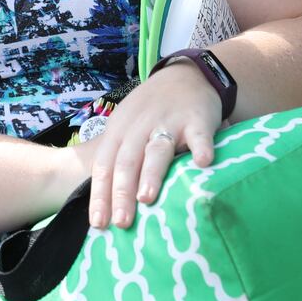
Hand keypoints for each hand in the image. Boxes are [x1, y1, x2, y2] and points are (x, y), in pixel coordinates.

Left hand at [84, 63, 219, 229]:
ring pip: (157, 150)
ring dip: (151, 173)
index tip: (98, 224)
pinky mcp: (197, 120)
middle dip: (121, 193)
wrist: (183, 76)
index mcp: (119, 133)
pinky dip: (201, 147)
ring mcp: (168, 123)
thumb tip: (107, 207)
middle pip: (126, 162)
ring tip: (146, 198)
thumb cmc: (149, 113)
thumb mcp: (126, 130)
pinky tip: (203, 163)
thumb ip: (119, 161)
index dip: (100, 194)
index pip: (104, 166)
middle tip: (121, 223)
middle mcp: (139, 128)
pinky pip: (199, 135)